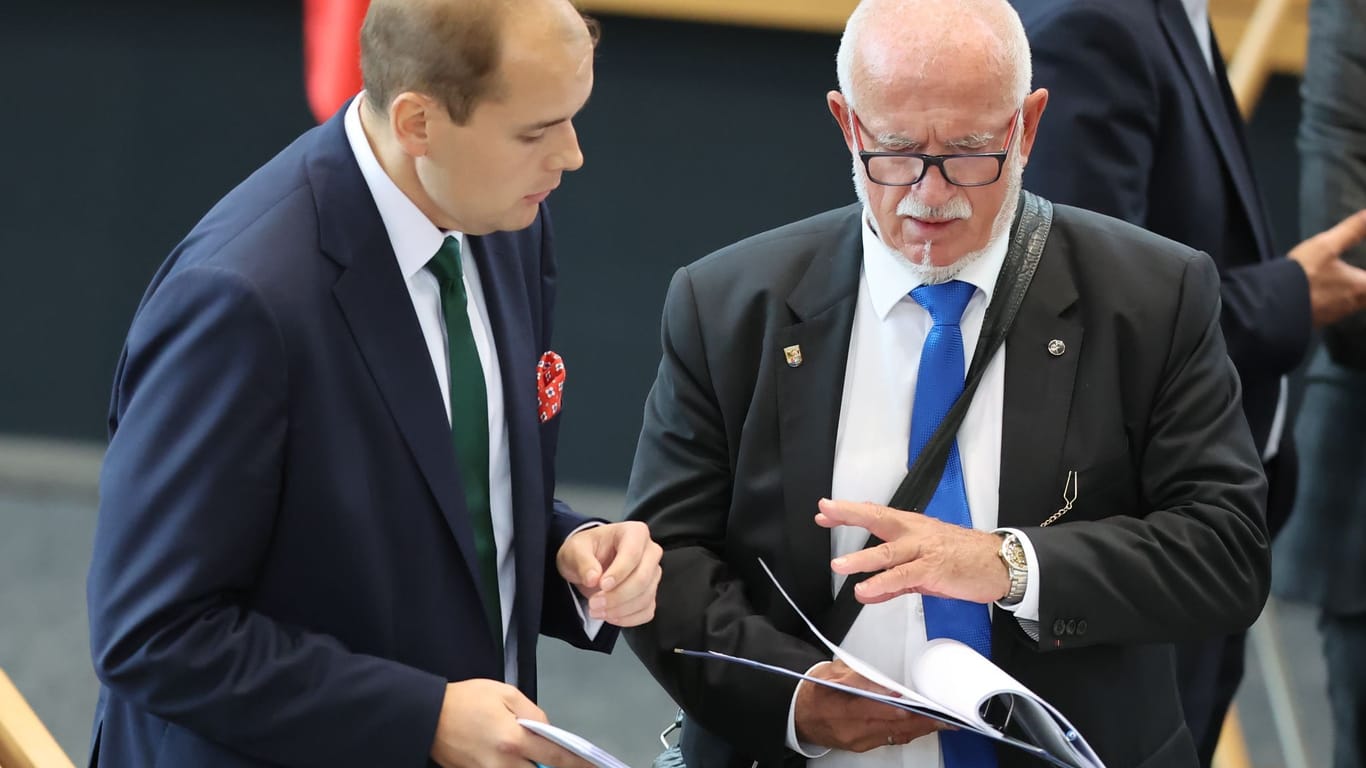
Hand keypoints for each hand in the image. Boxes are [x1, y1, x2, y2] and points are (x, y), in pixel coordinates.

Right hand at [429, 679, 594, 767]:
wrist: (427, 716)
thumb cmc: (466, 700)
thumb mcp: (505, 693)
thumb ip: (533, 713)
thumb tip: (548, 732)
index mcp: (513, 739)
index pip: (556, 757)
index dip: (578, 763)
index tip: (594, 767)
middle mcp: (503, 764)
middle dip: (553, 767)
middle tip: (567, 760)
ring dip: (533, 767)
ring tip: (537, 755)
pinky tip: (518, 760)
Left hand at [556, 520, 661, 625]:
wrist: (589, 563)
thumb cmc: (585, 551)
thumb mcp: (575, 550)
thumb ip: (583, 561)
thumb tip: (593, 578)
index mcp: (635, 532)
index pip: (633, 554)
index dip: (618, 573)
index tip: (600, 585)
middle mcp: (650, 551)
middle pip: (643, 579)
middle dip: (617, 596)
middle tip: (593, 603)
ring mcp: (653, 574)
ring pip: (645, 598)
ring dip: (619, 610)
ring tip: (596, 610)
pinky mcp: (651, 593)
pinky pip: (646, 611)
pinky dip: (627, 618)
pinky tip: (609, 615)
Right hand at [795, 660, 948, 750]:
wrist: (798, 713)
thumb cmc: (814, 691)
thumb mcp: (832, 672)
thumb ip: (860, 678)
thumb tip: (886, 686)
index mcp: (841, 709)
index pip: (875, 710)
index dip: (899, 709)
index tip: (919, 707)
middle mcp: (851, 730)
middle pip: (892, 727)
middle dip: (920, 723)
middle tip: (944, 719)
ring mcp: (857, 741)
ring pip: (894, 737)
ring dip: (919, 730)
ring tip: (941, 723)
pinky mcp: (861, 746)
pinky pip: (889, 740)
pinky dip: (907, 733)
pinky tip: (920, 727)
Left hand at [815, 499, 1007, 604]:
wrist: (999, 564)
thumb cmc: (964, 560)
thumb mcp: (923, 569)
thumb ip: (893, 581)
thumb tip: (867, 591)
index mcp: (912, 527)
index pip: (876, 514)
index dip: (850, 511)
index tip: (825, 510)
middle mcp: (915, 533)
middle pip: (879, 519)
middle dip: (850, 514)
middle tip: (825, 511)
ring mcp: (924, 550)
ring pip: (887, 552)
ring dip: (861, 559)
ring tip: (838, 565)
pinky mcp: (933, 570)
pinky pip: (903, 577)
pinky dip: (882, 584)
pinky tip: (865, 590)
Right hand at [1287, 208, 1365, 326]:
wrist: (1270, 305)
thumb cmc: (1302, 275)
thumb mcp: (1326, 245)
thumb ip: (1353, 229)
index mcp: (1361, 287)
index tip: (1362, 268)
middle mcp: (1352, 305)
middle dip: (1364, 284)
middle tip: (1359, 276)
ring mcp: (1335, 315)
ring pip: (1354, 304)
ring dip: (1355, 293)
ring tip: (1348, 282)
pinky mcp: (1319, 321)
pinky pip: (1336, 310)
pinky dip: (1337, 300)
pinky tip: (1326, 293)